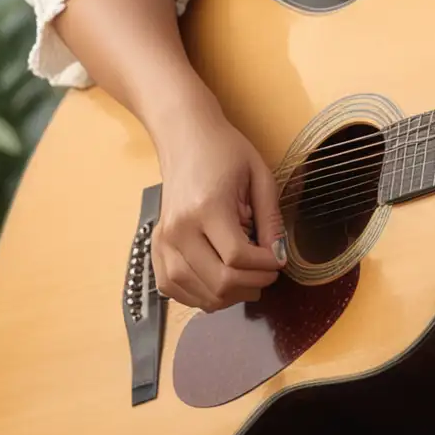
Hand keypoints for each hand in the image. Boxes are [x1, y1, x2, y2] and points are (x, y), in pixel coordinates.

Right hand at [147, 94, 288, 312]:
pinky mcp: (155, 249)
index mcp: (206, 207)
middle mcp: (179, 229)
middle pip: (218, 282)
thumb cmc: (225, 153)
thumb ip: (270, 219)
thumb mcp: (259, 176)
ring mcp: (163, 242)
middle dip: (253, 284)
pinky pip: (175, 290)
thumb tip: (279, 255)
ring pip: (198, 293)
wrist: (185, 139)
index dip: (265, 266)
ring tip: (247, 278)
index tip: (280, 259)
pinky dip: (201, 296)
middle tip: (268, 272)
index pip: (237, 257)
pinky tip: (220, 283)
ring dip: (230, 296)